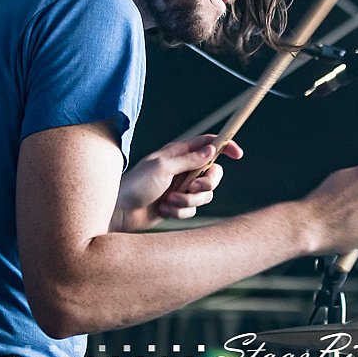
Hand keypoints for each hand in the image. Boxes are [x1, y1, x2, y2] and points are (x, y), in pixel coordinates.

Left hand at [109, 135, 242, 232]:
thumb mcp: (163, 167)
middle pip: (213, 173)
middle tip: (192, 186)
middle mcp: (183, 169)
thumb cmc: (135, 184)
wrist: (120, 212)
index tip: (237, 154)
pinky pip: (193, 210)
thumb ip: (189, 159)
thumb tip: (211, 149)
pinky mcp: (178, 205)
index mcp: (179, 153)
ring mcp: (181, 188)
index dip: (225, 146)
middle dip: (206, 183)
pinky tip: (163, 209)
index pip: (208, 144)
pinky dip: (179, 212)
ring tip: (169, 201)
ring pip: (205, 194)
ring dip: (188, 201)